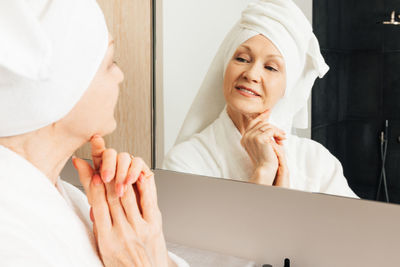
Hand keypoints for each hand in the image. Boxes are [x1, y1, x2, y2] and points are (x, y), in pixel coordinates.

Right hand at [72, 136, 172, 266]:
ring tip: (117, 163)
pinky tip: (139, 173)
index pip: (97, 206)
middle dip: (105, 175)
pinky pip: (148, 200)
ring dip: (121, 176)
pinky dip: (143, 185)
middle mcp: (122, 232)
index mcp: (106, 239)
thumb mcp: (103, 249)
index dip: (92, 186)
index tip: (90, 173)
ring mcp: (139, 228)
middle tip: (102, 160)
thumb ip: (99, 227)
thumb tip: (94, 206)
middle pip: (111, 196)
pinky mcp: (154, 226)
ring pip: (127, 195)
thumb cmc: (122, 266)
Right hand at [240, 111, 286, 185]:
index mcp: (244, 138)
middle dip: (274, 127)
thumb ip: (261, 134)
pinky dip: (278, 134)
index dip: (261, 116)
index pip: (253, 122)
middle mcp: (246, 136)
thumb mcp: (261, 144)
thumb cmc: (265, 159)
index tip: (268, 111)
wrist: (265, 168)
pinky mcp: (259, 138)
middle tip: (282, 134)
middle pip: (262, 123)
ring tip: (282, 139)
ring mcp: (251, 137)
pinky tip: (281, 139)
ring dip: (277, 132)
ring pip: (267, 126)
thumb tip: (266, 121)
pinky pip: (271, 130)